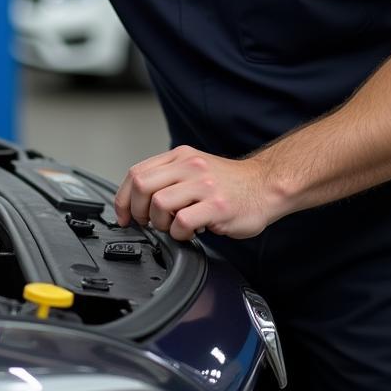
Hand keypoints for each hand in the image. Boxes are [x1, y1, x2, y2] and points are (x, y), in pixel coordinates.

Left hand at [113, 145, 271, 241]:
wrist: (266, 186)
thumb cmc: (230, 184)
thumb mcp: (195, 169)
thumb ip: (169, 177)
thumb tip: (138, 200)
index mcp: (180, 157)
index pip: (136, 172)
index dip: (123, 198)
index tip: (125, 216)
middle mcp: (190, 166)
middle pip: (141, 186)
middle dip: (138, 211)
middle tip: (149, 223)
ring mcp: (204, 185)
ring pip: (159, 204)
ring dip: (161, 224)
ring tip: (174, 227)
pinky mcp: (217, 206)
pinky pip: (183, 222)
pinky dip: (180, 233)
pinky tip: (190, 233)